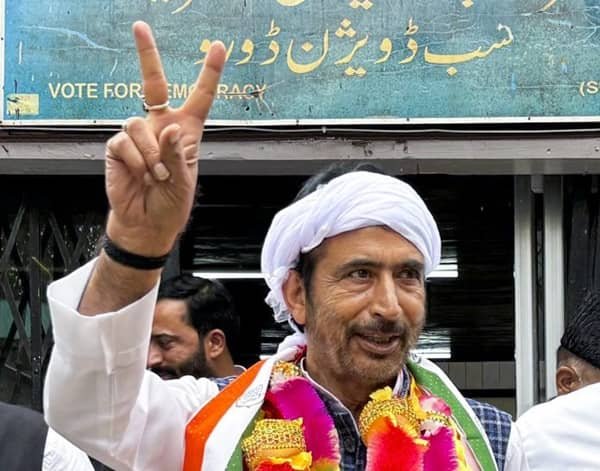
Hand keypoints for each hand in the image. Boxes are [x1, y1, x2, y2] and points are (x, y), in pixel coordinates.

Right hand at [105, 21, 224, 254]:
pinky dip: (136, 161)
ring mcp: (137, 135)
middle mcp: (160, 126)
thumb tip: (167, 128)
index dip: (209, 72)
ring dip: (150, 154)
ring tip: (156, 176)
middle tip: (140, 26)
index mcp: (186, 131)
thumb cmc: (171, 203)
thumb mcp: (185, 181)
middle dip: (147, 55)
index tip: (218, 46)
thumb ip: (178, 154)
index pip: (199, 96)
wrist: (146, 223)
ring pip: (139, 123)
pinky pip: (125, 142)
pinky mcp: (117, 146)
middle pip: (153, 83)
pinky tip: (140, 176)